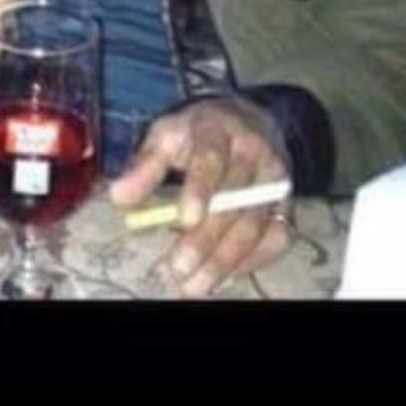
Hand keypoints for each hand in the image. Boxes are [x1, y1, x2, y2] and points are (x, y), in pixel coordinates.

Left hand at [109, 99, 291, 297]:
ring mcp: (275, 179)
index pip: (211, 158)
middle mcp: (254, 152)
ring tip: (195, 286)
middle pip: (234, 200)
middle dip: (206, 239)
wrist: (249, 120)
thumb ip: (144, 166)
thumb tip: (118, 199)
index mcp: (218, 128)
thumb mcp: (166, 135)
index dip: (200, 189)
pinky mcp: (287, 202)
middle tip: (178, 269)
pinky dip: (252, 260)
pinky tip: (225, 276)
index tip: (183, 219)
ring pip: (255, 224)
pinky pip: (277, 237)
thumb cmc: (197, 133)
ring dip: (226, 260)